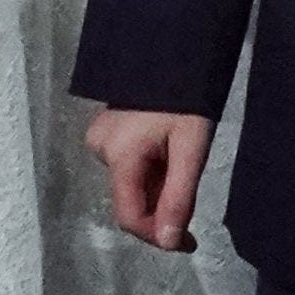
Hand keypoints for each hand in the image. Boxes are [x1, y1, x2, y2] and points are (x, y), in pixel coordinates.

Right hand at [85, 102, 215, 250]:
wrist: (171, 51)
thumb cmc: (185, 99)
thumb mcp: (191, 149)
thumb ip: (179, 198)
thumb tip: (169, 243)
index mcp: (119, 156)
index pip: (129, 216)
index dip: (158, 236)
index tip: (189, 243)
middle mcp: (101, 149)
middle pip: (130, 200)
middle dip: (162, 208)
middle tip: (194, 191)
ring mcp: (100, 138)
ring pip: (130, 184)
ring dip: (157, 188)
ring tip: (183, 161)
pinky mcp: (105, 130)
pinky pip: (128, 166)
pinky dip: (150, 171)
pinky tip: (168, 152)